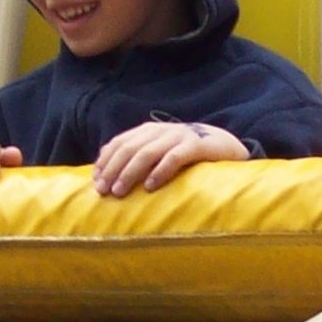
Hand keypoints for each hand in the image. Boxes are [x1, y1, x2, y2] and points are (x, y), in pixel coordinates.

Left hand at [94, 120, 244, 196]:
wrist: (225, 145)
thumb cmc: (187, 154)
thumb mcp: (160, 152)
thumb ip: (139, 157)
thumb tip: (107, 175)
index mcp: (149, 131)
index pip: (120, 142)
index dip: (105, 160)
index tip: (95, 180)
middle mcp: (161, 130)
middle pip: (130, 148)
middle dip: (113, 169)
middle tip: (103, 190)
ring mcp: (179, 136)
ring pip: (147, 152)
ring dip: (130, 172)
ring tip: (120, 191)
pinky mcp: (197, 145)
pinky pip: (175, 157)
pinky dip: (160, 171)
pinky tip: (151, 187)